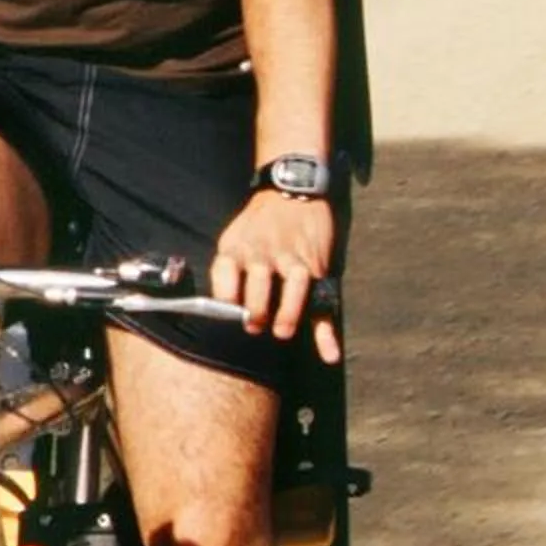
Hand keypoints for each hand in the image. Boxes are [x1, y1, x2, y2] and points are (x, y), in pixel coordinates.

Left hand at [211, 189, 341, 361]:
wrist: (291, 191)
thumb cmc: (257, 223)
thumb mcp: (233, 237)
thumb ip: (227, 267)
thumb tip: (217, 305)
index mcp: (237, 246)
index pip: (224, 270)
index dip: (223, 294)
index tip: (223, 313)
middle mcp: (264, 251)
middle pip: (258, 280)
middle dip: (255, 308)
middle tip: (253, 326)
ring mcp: (292, 257)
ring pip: (293, 285)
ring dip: (288, 312)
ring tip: (282, 331)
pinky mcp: (315, 266)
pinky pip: (323, 300)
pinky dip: (327, 330)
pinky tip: (329, 354)